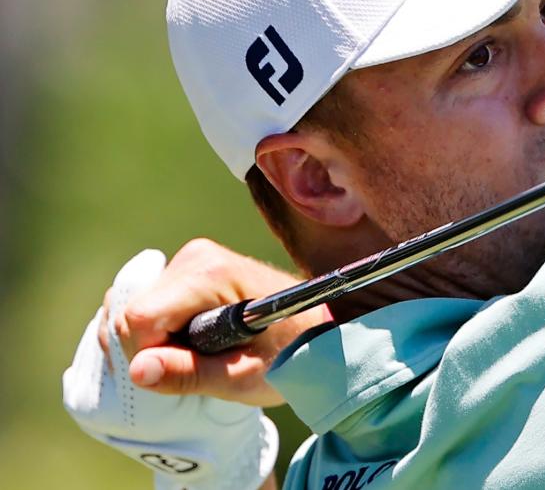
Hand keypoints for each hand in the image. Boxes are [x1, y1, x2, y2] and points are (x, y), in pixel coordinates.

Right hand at [100, 238, 327, 406]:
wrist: (322, 327)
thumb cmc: (292, 352)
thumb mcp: (244, 376)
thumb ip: (190, 373)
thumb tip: (137, 371)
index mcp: (210, 274)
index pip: (139, 319)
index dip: (153, 355)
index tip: (191, 369)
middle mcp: (195, 257)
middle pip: (133, 313)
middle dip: (156, 349)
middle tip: (207, 362)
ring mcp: (190, 260)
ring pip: (136, 311)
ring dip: (160, 343)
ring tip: (208, 352)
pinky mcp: (187, 271)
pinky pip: (148, 307)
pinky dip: (162, 333)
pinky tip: (196, 341)